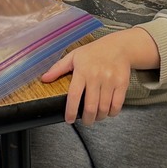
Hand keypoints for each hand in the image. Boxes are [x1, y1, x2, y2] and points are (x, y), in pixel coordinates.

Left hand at [42, 27, 159, 124]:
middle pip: (90, 106)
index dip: (70, 111)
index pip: (74, 95)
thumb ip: (58, 68)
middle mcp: (96, 76)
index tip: (68, 120)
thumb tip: (44, 79)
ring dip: (99, 117)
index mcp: (82, 71)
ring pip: (104, 108)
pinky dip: (112, 113)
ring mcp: (110, 80)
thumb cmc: (94, 52)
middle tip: (85, 121)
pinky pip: (117, 105)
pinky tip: (108, 111)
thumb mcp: (74, 56)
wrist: (118, 46)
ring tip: (96, 117)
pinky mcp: (122, 83)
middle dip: (87, 119)